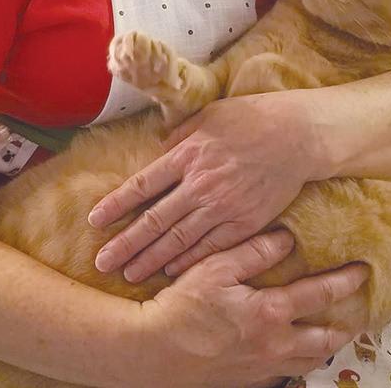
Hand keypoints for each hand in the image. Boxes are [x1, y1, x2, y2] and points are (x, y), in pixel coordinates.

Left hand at [89, 93, 318, 280]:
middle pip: (154, 221)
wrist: (296, 135)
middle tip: (102, 263)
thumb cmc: (251, 118)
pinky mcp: (244, 223)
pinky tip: (171, 272)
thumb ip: (180, 136)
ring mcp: (222, 207)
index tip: (95, 221)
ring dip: (151, 260)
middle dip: (125, 244)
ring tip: (129, 275)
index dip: (115, 205)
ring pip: (178, 240)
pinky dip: (188, 262)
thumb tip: (158, 151)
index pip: (141, 186)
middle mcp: (199, 184)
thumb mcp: (208, 115)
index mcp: (186, 155)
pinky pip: (210, 248)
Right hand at [138, 229, 368, 387]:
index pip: (320, 295)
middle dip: (346, 326)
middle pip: (324, 339)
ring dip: (325, 346)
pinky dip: (299, 361)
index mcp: (270, 313)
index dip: (345, 281)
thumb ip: (254, 252)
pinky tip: (293, 351)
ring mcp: (263, 368)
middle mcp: (275, 345)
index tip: (363, 270)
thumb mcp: (216, 268)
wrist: (155, 352)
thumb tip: (287, 239)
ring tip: (333, 334)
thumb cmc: (183, 306)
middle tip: (358, 314)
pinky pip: (285, 374)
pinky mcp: (247, 381)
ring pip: (308, 361)